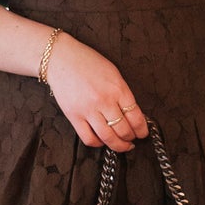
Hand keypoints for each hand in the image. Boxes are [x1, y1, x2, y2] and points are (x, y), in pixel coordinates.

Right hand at [45, 35, 149, 149]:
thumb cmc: (87, 62)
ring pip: (108, 137)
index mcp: (118, 88)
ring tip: (122, 145)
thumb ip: (123, 93)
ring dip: (118, 145)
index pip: (136, 117)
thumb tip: (132, 113)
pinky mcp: (74, 116)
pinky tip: (102, 141)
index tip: (142, 133)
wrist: (61, 59)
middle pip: (124, 130)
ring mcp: (88, 110)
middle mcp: (104, 101)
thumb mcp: (113, 73)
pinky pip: (88, 138)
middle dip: (131, 138)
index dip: (142, 130)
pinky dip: (98, 143)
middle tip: (132, 139)